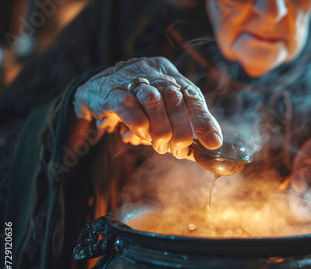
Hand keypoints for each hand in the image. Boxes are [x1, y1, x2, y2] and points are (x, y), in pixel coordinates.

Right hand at [73, 57, 221, 158]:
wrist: (98, 87)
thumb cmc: (139, 103)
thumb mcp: (165, 109)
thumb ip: (184, 125)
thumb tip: (204, 148)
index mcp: (173, 79)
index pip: (193, 97)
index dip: (204, 121)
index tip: (213, 143)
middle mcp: (156, 76)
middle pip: (175, 99)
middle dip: (180, 131)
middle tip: (178, 150)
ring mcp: (133, 81)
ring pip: (153, 100)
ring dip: (160, 129)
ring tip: (160, 145)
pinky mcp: (112, 92)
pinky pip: (127, 106)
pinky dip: (139, 124)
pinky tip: (142, 134)